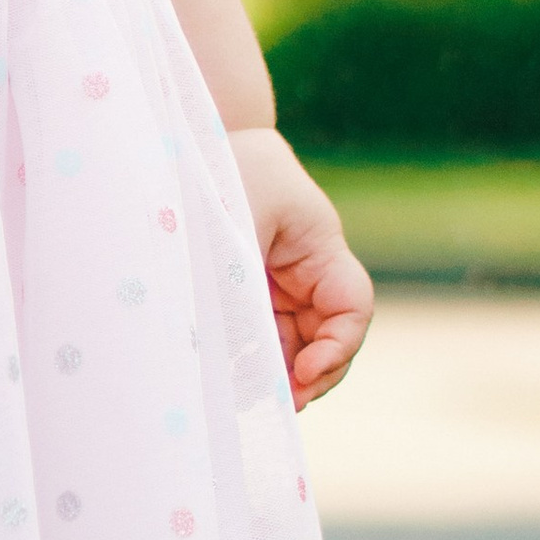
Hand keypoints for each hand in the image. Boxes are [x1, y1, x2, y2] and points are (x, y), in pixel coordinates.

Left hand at [226, 127, 373, 407]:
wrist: (188, 136)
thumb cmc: (216, 168)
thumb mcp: (230, 226)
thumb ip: (237, 288)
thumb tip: (231, 360)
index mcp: (318, 243)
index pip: (351, 307)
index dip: (338, 347)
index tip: (304, 371)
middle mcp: (306, 268)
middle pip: (325, 335)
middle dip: (308, 374)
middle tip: (280, 404)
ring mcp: (277, 281)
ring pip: (291, 341)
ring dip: (276, 373)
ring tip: (247, 399)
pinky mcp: (249, 289)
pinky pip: (260, 333)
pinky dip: (250, 359)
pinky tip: (229, 380)